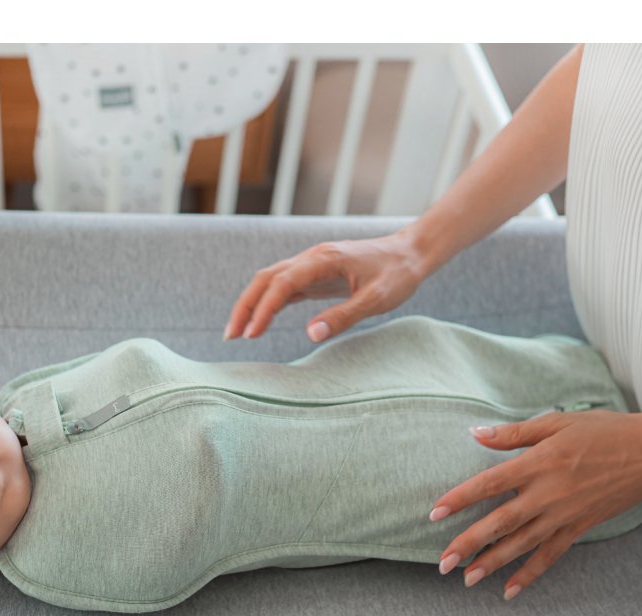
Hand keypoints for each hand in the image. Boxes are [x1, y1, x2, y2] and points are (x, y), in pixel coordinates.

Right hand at [223, 229, 429, 342]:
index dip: (264, 309)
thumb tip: (310, 335)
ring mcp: (311, 265)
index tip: (252, 334)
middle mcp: (311, 258)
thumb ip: (343, 316)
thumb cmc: (397, 274)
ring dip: (251, 304)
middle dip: (245, 306)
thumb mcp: (376, 299)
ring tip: (237, 333)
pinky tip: (259, 321)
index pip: (282, 284)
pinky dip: (267, 303)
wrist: (410, 253)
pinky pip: (283, 287)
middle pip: (266, 279)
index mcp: (323, 260)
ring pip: (270, 281)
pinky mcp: (315, 275)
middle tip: (231, 336)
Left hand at [431, 409, 641, 599]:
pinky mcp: (578, 528)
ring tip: (466, 580)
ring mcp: (564, 515)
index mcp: (539, 463)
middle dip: (468, 544)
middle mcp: (548, 494)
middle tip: (442, 563)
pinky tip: (508, 590)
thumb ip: (513, 433)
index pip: (489, 484)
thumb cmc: (603, 431)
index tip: (434, 513)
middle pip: (500, 523)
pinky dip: (529, 574)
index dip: (460, 499)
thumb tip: (475, 434)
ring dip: (492, 564)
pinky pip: (550, 555)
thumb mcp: (556, 422)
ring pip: (521, 544)